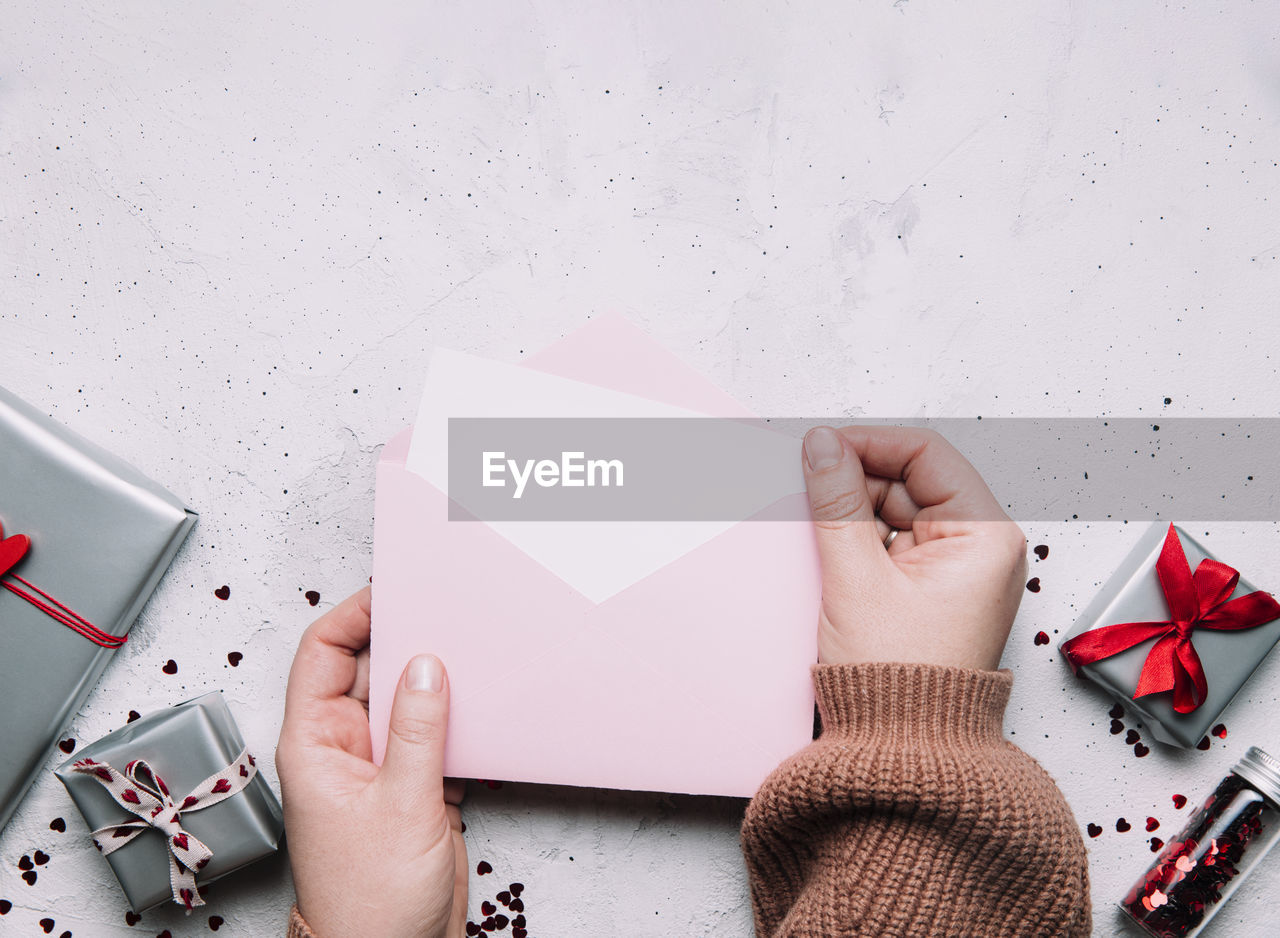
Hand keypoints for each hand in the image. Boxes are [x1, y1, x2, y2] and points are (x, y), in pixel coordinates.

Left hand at [276, 588, 466, 936]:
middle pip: (369, 668)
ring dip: (435, 676)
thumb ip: (415, 731)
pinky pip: (432, 731)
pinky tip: (483, 699)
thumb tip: (425, 664)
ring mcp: (380, 764)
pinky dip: (455, 714)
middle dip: (404, 637)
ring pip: (406, 698)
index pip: (325, 654)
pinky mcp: (413, 786)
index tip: (394, 590)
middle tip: (444, 608)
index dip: (355, 615)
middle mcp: (344, 746)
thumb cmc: (368, 899)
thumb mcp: (400, 805)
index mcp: (317, 743)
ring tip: (471, 644)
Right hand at [801, 426, 1026, 670]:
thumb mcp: (856, 577)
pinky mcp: (930, 590)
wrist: (902, 752)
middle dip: (855, 482)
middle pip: (909, 482)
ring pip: (894, 511)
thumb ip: (836, 502)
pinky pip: (890, 544)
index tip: (822, 446)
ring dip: (852, 514)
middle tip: (806, 487)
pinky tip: (827, 551)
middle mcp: (979, 549)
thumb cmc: (899, 681)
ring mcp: (955, 570)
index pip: (927, 455)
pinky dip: (857, 542)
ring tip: (815, 531)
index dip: (869, 443)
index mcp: (986, 537)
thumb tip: (822, 447)